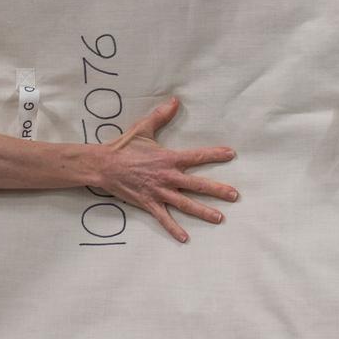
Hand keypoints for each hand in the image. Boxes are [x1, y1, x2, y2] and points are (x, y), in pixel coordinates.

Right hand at [94, 97, 236, 242]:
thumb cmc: (123, 147)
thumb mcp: (143, 128)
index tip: (231, 154)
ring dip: (203, 211)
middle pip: (197, 185)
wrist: (103, 165)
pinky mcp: (148, 203)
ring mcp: (159, 192)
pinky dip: (174, 229)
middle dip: (218, 190)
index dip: (215, 154)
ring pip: (185, 204)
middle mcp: (167, 177)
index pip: (197, 156)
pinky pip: (164, 219)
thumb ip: (161, 115)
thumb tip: (175, 100)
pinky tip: (185, 238)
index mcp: (168, 158)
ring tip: (220, 218)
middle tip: (235, 195)